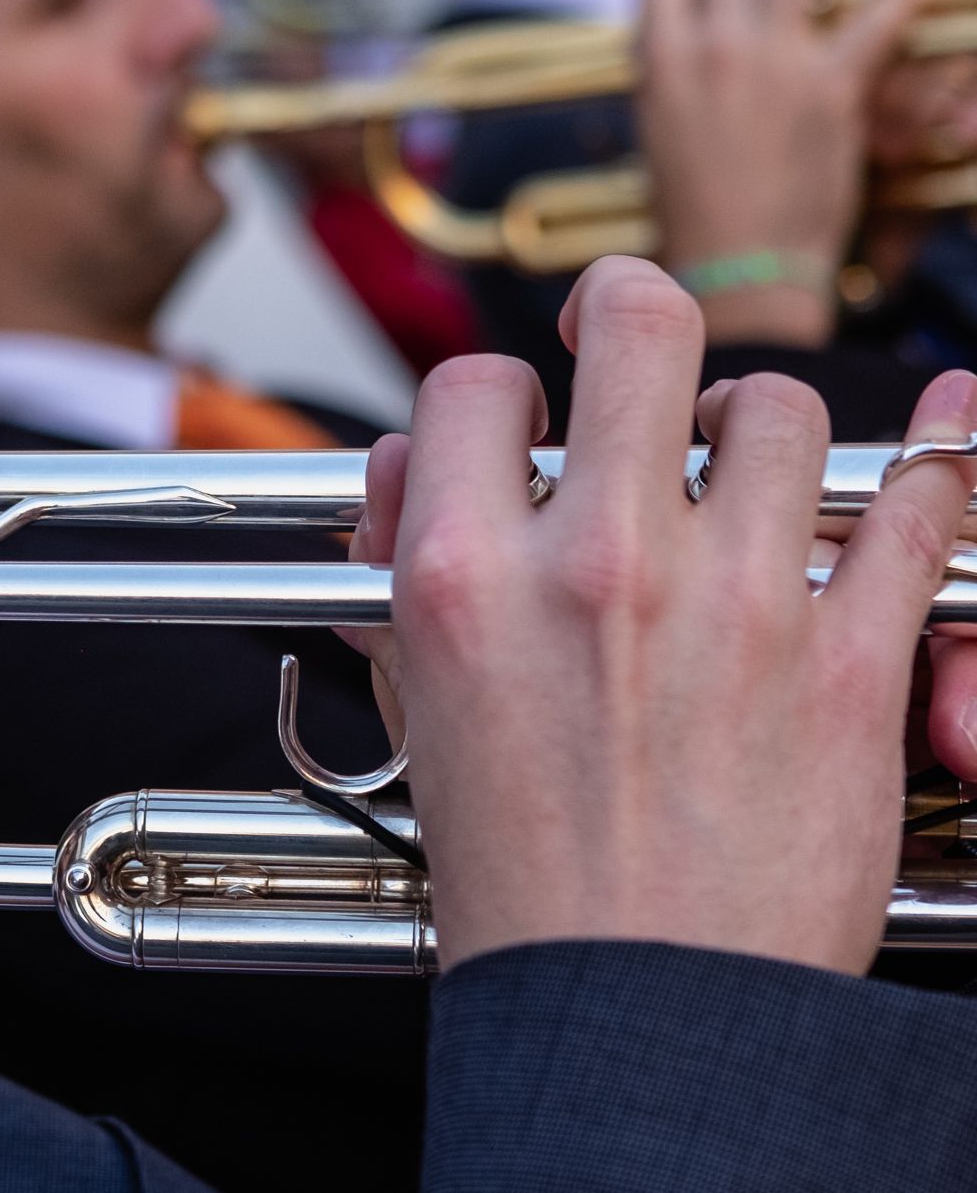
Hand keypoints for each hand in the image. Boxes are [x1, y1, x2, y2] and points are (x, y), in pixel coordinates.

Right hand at [346, 256, 976, 974]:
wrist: (637, 1010)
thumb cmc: (523, 876)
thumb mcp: (418, 712)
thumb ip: (398, 570)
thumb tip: (405, 468)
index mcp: (470, 579)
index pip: (475, 390)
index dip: (496, 392)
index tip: (522, 417)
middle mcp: (601, 567)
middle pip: (641, 333)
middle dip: (628, 310)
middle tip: (627, 329)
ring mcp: (737, 605)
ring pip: (779, 411)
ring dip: (756, 421)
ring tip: (744, 459)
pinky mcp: (853, 661)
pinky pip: (921, 506)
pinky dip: (939, 458)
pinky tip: (936, 432)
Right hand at [637, 0, 912, 347]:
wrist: (738, 270)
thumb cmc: (691, 216)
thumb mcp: (657, 129)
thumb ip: (674, 70)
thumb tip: (692, 33)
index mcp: (659, 59)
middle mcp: (714, 45)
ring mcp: (776, 59)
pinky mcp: (834, 83)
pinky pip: (879, 12)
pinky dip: (893, 2)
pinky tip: (894, 0)